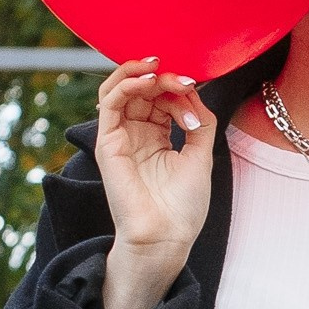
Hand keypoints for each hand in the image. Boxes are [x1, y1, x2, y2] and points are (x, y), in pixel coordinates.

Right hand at [94, 58, 213, 308]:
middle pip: (142, 88)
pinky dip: (127, 83)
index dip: (179, 87)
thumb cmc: (183, 207)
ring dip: (143, 73)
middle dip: (165, 77)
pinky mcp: (107, 143)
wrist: (166, 237)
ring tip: (164, 72)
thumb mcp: (201, 155)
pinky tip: (148, 80)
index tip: (198, 90)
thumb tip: (194, 91)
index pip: (162, 96)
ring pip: (120, 87)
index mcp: (156, 137)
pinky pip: (109, 101)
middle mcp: (136, 134)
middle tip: (185, 79)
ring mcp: (120, 137)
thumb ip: (199, 120)